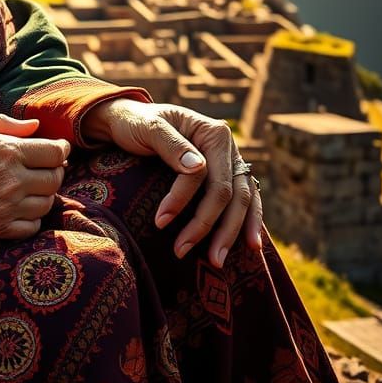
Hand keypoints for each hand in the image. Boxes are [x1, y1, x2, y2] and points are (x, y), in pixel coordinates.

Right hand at [0, 111, 69, 239]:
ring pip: (46, 204)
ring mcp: (3, 208)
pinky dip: (31, 217)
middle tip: (44, 164)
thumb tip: (36, 127)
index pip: (54, 153)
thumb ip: (5, 123)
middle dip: (54, 169)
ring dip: (44, 193)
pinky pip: (30, 228)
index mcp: (5, 151)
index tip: (57, 147)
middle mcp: (10, 181)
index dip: (61, 148)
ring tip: (30, 184)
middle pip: (54, 179)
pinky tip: (19, 206)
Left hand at [82, 98, 263, 267]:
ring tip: (216, 262)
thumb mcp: (147, 128)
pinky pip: (246, 202)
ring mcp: (231, 163)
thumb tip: (199, 168)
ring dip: (231, 233)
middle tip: (184, 251)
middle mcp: (228, 147)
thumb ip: (171, 144)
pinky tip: (250, 247)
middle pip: (230, 192)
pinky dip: (249, 223)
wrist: (131, 121)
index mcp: (213, 132)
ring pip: (243, 201)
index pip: (206, 175)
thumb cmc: (136, 123)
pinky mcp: (227, 176)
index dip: (184, 200)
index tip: (160, 223)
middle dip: (211, 226)